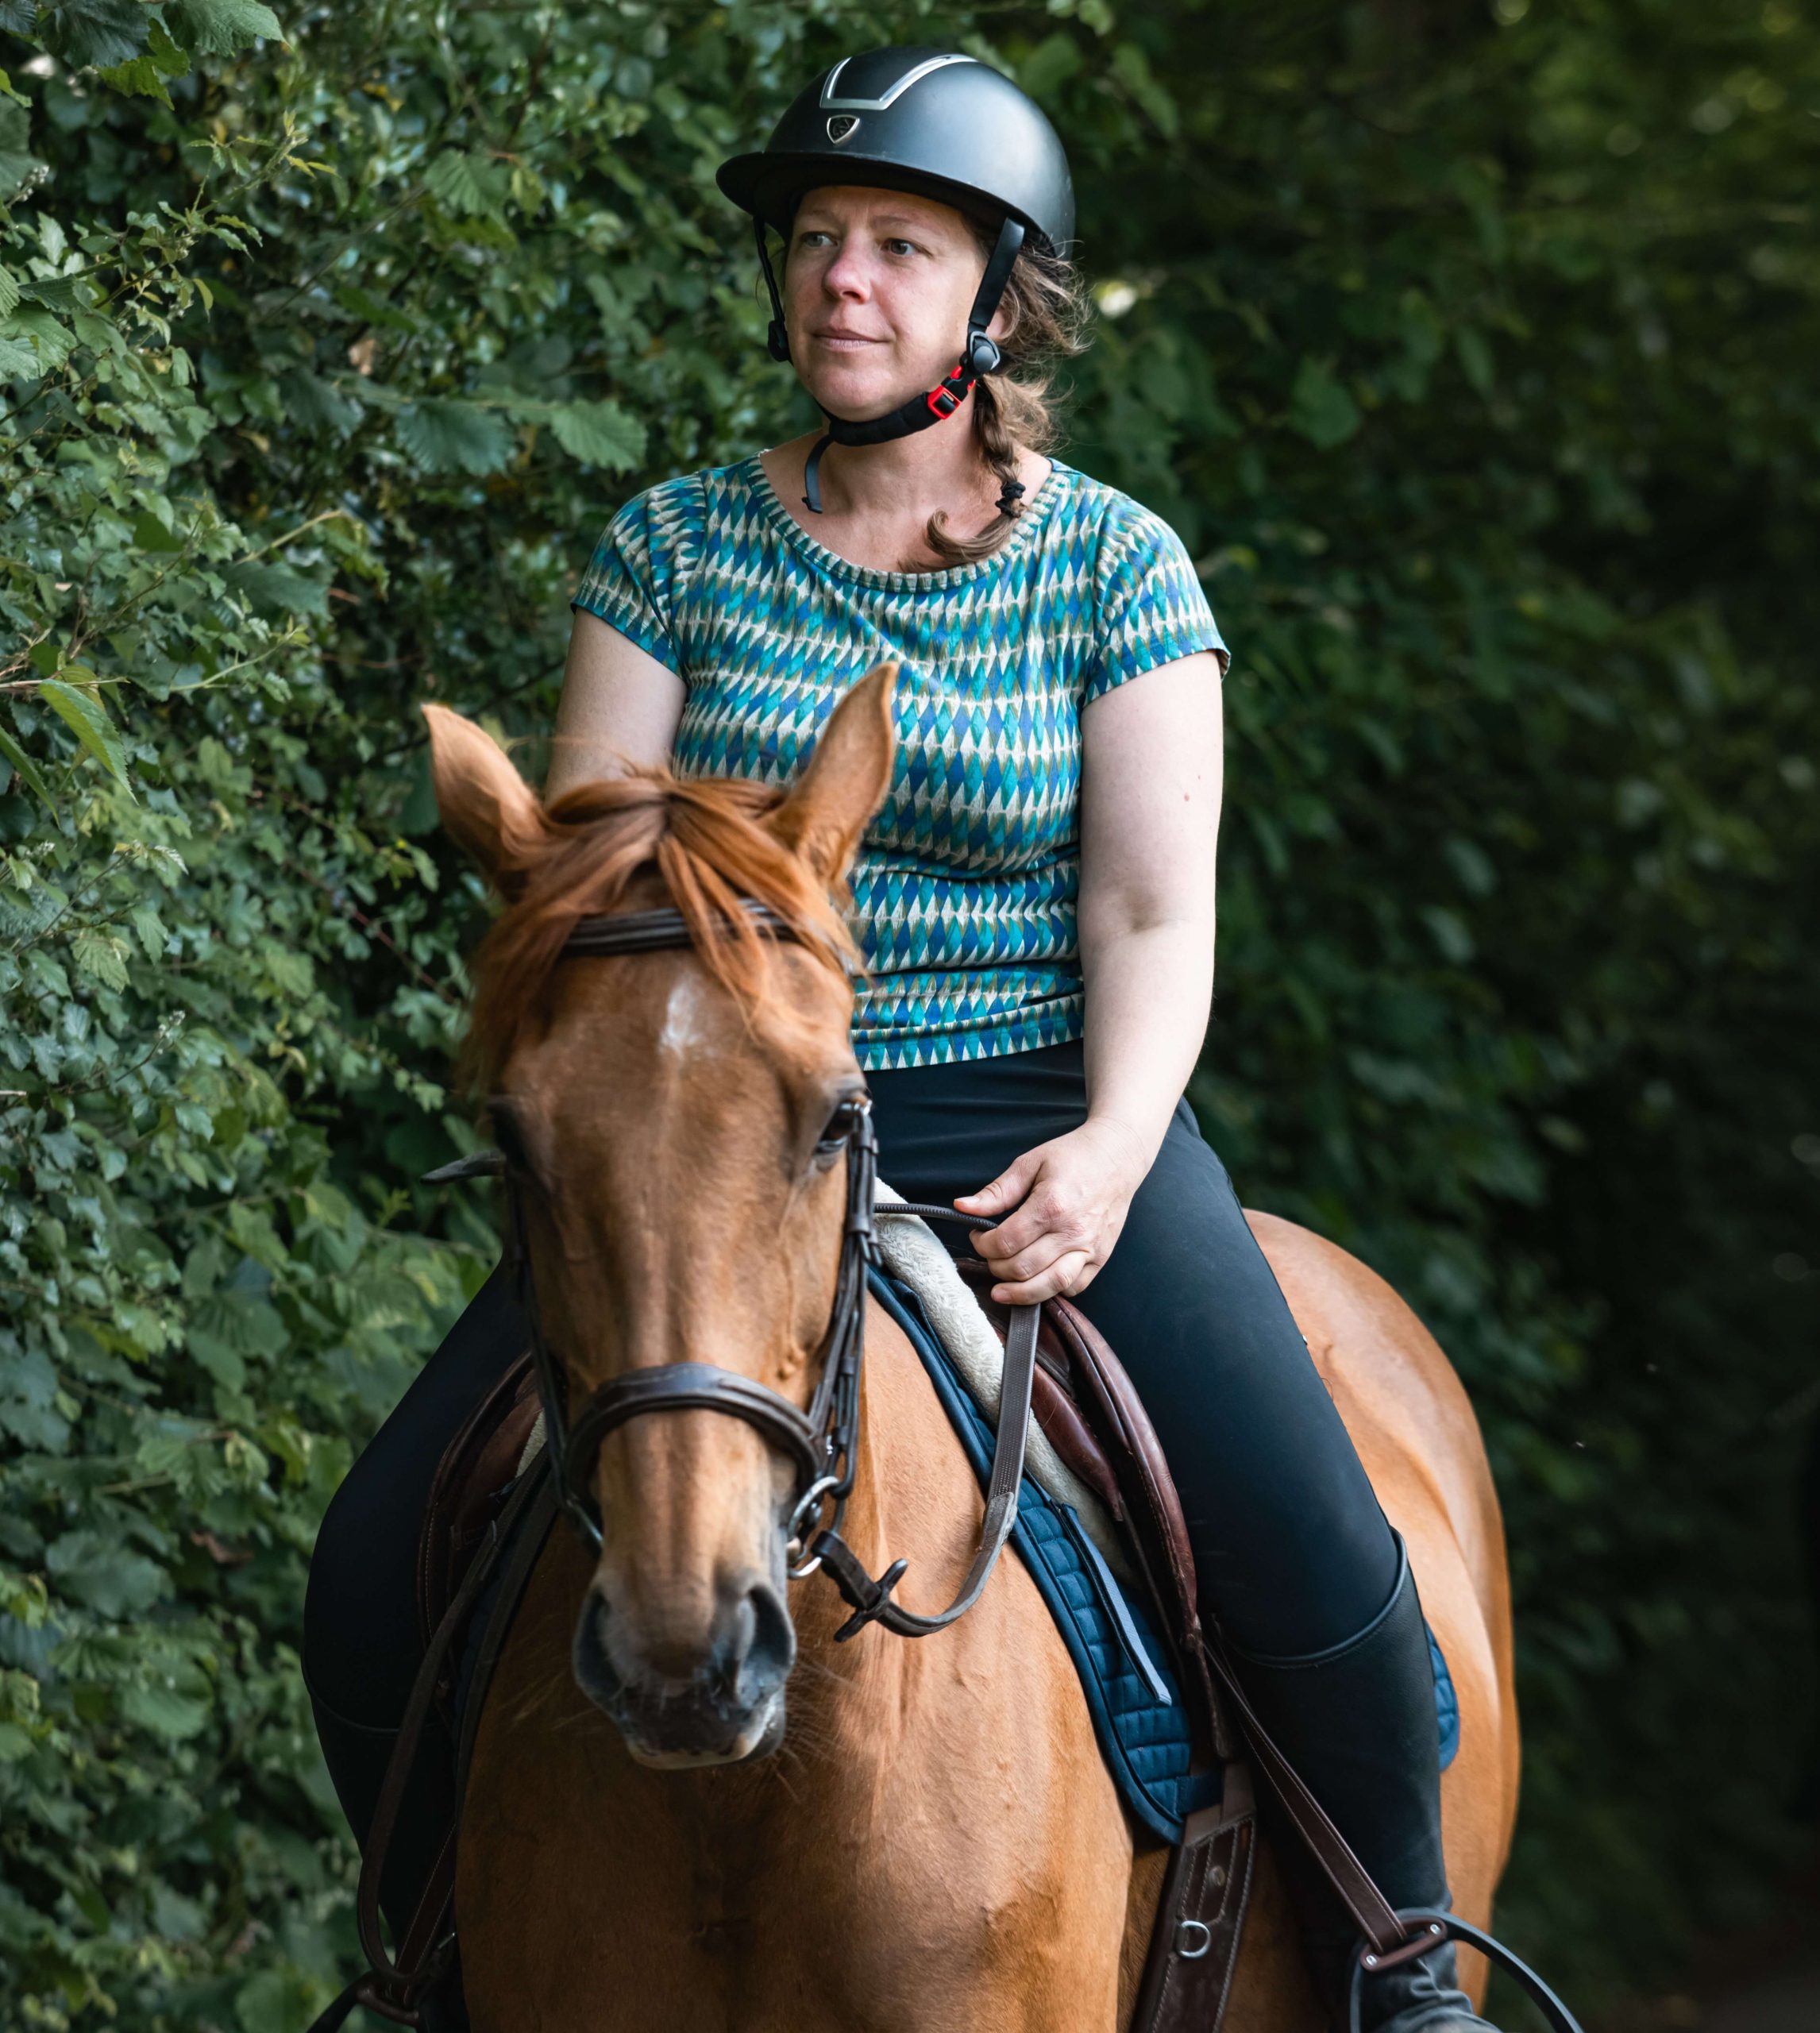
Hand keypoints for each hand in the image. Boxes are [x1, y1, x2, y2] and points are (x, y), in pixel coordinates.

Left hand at [953, 1118, 1151, 1305]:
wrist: (1118, 1155)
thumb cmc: (1074, 1156)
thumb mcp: (1030, 1163)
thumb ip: (997, 1191)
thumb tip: (962, 1207)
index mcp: (1051, 1205)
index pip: (1006, 1242)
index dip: (983, 1245)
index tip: (978, 1237)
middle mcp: (1073, 1231)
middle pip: (1022, 1268)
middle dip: (996, 1267)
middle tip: (990, 1257)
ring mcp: (1090, 1248)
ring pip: (1049, 1286)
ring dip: (1020, 1293)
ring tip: (1002, 1291)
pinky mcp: (1101, 1257)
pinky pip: (1074, 1287)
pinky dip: (1051, 1291)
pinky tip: (1036, 1283)